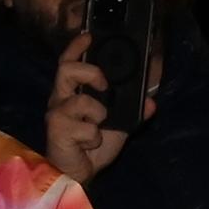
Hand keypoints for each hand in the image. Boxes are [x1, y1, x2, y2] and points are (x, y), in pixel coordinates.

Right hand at [41, 32, 131, 182]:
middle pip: (66, 70)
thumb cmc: (91, 146)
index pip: (68, 64)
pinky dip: (94, 137)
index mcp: (72, 93)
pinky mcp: (57, 130)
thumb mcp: (118, 125)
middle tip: (104, 84)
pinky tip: (89, 143)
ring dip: (98, 114)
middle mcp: (61, 99)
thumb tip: (152, 102)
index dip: (76, 48)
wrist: (79, 173)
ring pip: (80, 100)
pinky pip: (85, 127)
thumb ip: (133, 111)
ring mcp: (57, 114)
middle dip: (90, 72)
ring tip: (98, 127)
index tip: (89, 36)